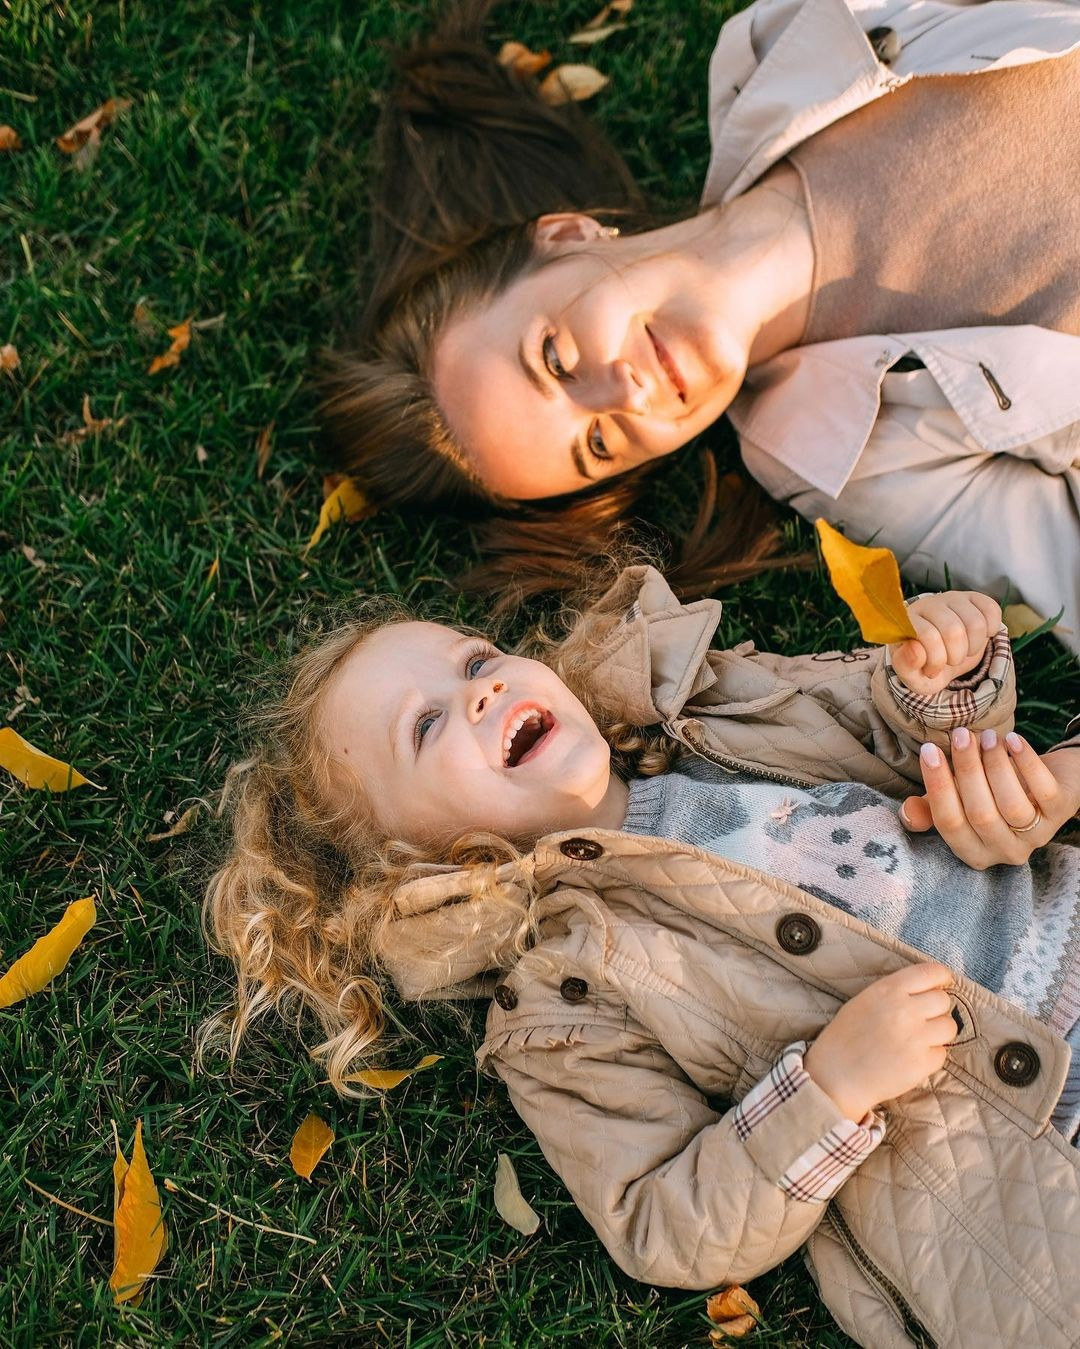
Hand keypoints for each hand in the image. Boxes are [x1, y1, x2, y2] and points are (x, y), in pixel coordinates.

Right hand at [804, 963, 954, 1121]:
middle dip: (936, 1009)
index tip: (941, 983)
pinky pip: (941, 1054)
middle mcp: (905, 1010)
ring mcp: (915, 1038)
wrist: (836, 1076)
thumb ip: (895, 992)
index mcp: (888, 990)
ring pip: (949, 1027)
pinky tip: (910, 1058)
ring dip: (937, 1032)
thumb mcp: (864, 1001)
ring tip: (918, 1039)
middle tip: (922, 1018)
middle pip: (943, 1001)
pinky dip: (930, 1056)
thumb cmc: (846, 1037)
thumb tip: (926, 989)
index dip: (941, 977)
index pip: (931, 973)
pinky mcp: (922, 1064)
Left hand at [890, 592, 1001, 696]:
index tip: (932, 671)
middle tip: (949, 661)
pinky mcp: (974, 598)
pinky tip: (978, 638)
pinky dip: (991, 630)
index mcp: (907, 620)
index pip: (928, 636)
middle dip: (956, 657)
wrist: (942, 659)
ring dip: (973, 647)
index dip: (935, 661)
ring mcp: (952, 598)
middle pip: (954, 631)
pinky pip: (992, 610)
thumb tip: (915, 649)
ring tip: (962, 652)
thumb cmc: (924, 666)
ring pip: (976, 623)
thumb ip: (906, 665)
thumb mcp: (911, 675)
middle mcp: (929, 603)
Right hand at [901, 731, 1079, 867]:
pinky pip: (1044, 791)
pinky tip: (1012, 740)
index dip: (937, 786)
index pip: (949, 824)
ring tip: (986, 736)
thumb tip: (907, 813)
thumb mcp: (959, 802)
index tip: (929, 750)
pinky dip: (1026, 763)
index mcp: (974, 851)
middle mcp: (1005, 851)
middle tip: (960, 735)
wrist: (1048, 782)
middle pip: (981, 814)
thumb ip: (932, 807)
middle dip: (967, 771)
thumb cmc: (992, 792)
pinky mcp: (1063, 811)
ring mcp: (1038, 835)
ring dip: (995, 766)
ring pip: (1012, 805)